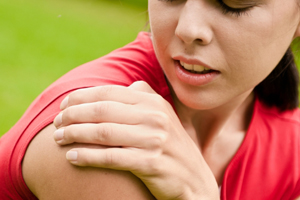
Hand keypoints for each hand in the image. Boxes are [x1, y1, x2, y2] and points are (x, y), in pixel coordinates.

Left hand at [53, 81, 218, 199]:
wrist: (194, 178)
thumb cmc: (170, 145)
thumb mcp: (162, 115)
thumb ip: (143, 98)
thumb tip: (120, 88)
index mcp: (153, 102)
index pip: (108, 93)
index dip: (81, 97)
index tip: (63, 104)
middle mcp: (154, 117)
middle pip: (102, 111)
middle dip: (73, 115)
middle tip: (57, 123)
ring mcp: (153, 140)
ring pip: (103, 133)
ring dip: (75, 134)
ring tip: (58, 138)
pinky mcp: (151, 163)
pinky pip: (111, 158)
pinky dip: (87, 156)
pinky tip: (72, 157)